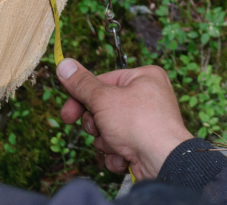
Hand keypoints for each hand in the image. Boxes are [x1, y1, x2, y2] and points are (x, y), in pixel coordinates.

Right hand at [57, 59, 192, 179]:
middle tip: (94, 129)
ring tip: (116, 144)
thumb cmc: (139, 124)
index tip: (67, 113)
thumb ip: (81, 84)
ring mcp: (147, 123)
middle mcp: (148, 97)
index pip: (103, 81)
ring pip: (108, 130)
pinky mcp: (144, 144)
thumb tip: (65, 64)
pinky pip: (119, 146)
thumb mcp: (103, 98)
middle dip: (96, 124)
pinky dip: (116, 154)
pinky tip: (125, 157)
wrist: (162, 161)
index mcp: (143, 77)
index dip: (81, 98)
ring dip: (105, 141)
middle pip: (104, 107)